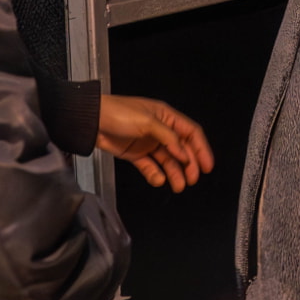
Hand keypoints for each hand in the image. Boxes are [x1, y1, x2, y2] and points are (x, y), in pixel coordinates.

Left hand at [97, 95, 213, 192]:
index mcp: (166, 117)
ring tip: (178, 186)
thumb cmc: (117, 113)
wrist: (91, 121)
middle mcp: (160, 130)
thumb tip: (183, 153)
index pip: (191, 133)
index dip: (201, 149)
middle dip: (189, 165)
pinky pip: (150, 167)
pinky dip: (156, 174)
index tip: (207, 166)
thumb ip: (168, 138)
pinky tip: (158, 180)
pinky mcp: (136, 154)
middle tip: (192, 179)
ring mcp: (148, 143)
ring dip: (175, 173)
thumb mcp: (147, 122)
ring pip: (168, 161)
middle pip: (182, 150)